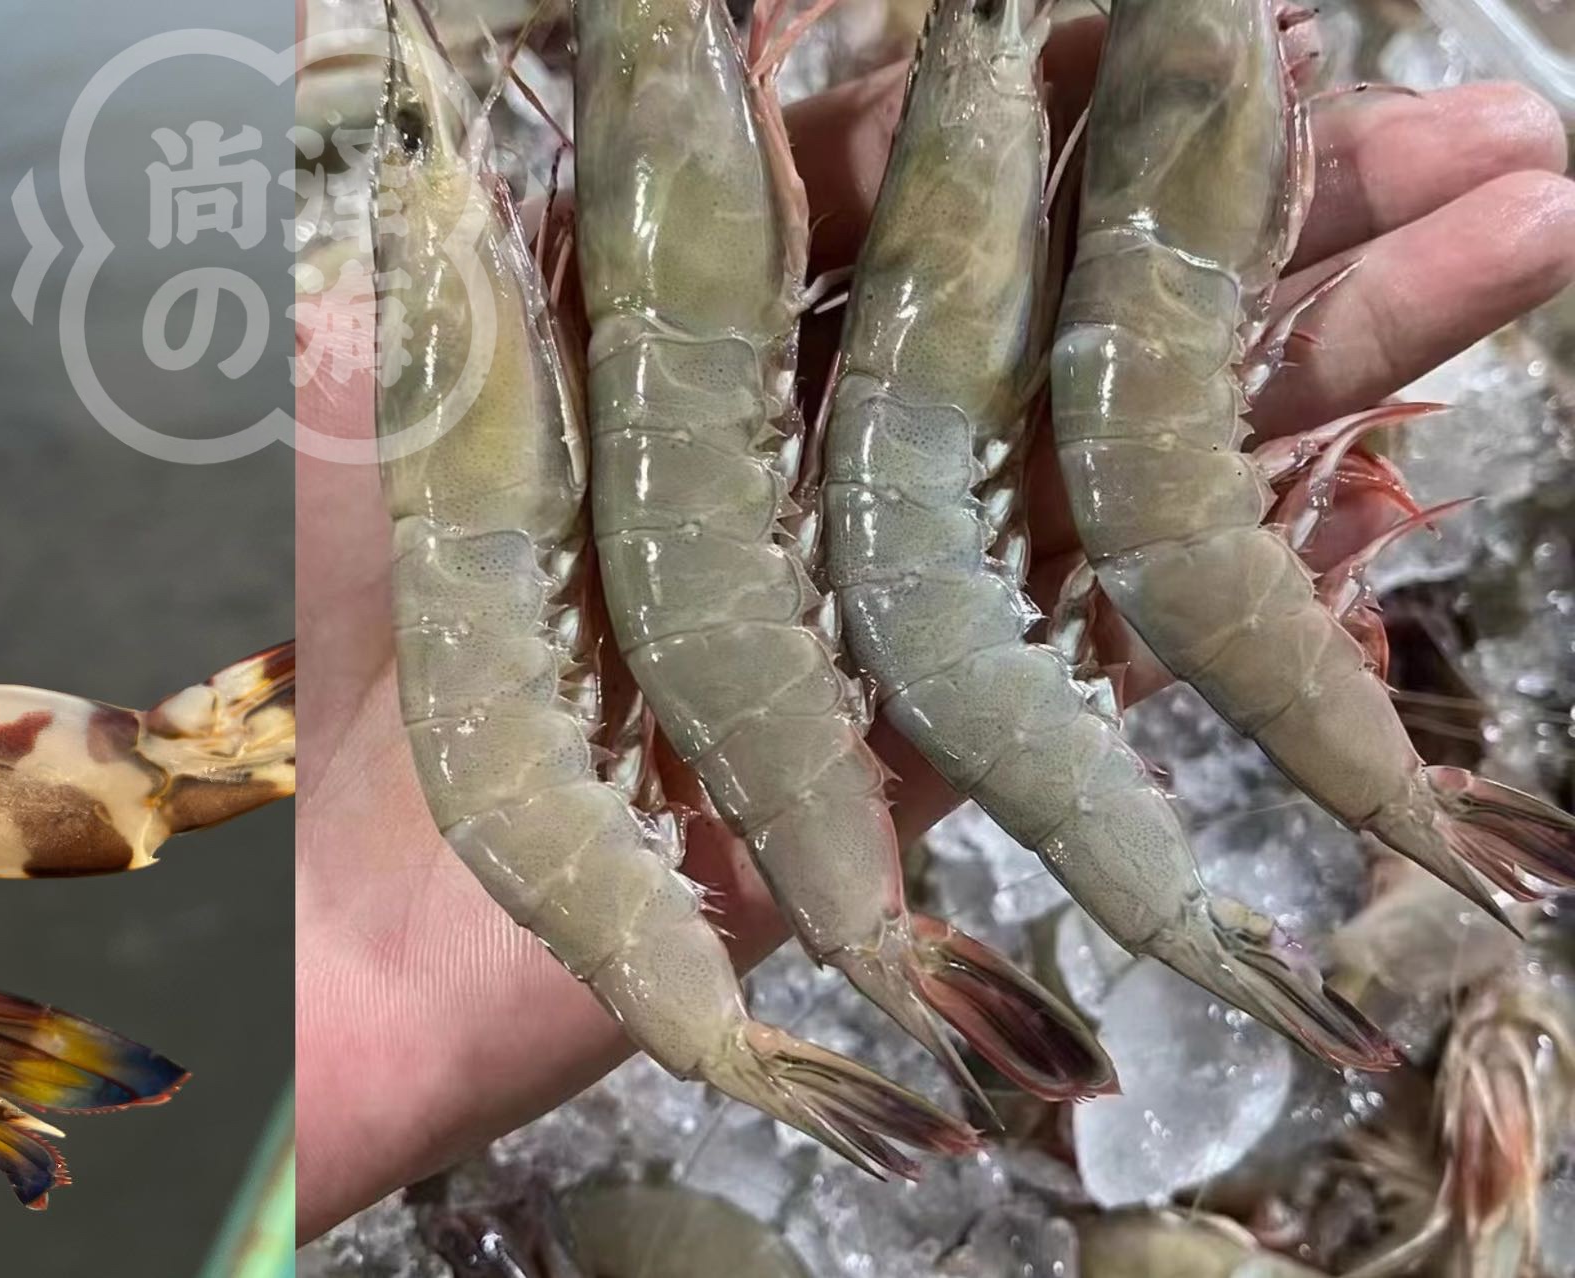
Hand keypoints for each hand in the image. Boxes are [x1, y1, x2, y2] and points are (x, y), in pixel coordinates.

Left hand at [291, 27, 1574, 1238]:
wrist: (337, 908)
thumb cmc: (326, 628)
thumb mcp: (377, 375)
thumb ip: (465, 232)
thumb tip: (475, 54)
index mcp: (691, 323)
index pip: (908, 162)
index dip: (1054, 80)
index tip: (1207, 3)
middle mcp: (819, 430)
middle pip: (1077, 270)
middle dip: (1275, 182)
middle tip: (1474, 110)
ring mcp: (902, 568)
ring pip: (1149, 412)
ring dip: (1345, 316)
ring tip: (1538, 208)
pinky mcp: (955, 715)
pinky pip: (1145, 606)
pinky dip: (1286, 528)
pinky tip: (1421, 436)